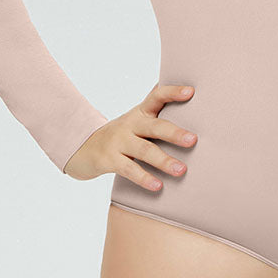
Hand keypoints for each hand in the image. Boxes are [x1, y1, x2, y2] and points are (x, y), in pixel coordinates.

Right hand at [63, 83, 197, 190]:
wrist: (84, 148)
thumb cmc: (123, 134)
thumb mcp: (138, 119)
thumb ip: (158, 110)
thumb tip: (190, 92)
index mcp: (141, 112)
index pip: (157, 96)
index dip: (173, 92)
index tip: (191, 91)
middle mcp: (130, 124)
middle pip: (155, 126)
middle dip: (174, 133)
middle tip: (194, 140)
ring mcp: (118, 141)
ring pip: (144, 150)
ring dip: (164, 161)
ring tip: (181, 170)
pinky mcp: (109, 159)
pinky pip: (129, 169)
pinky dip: (144, 178)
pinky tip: (158, 186)